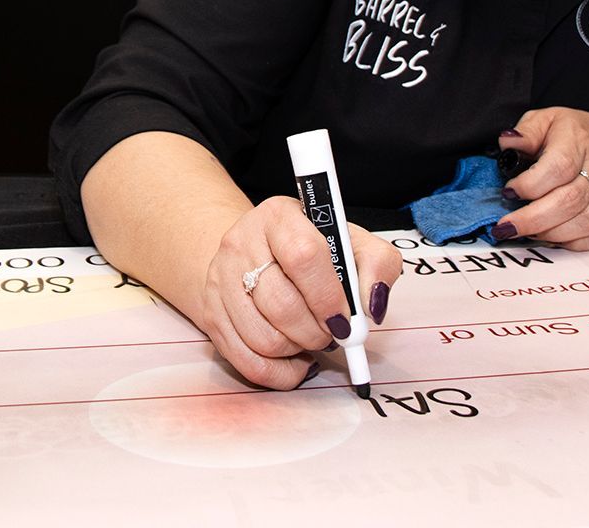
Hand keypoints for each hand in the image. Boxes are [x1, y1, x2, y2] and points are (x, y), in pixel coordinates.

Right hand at [196, 197, 401, 389]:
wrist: (257, 250)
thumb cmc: (312, 249)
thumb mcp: (351, 243)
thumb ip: (378, 265)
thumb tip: (373, 305)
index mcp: (278, 216)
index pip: (302, 255)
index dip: (327, 296)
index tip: (345, 319)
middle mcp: (241, 243)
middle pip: (280, 304)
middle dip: (316, 332)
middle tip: (332, 333)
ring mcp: (220, 279)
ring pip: (264, 339)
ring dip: (298, 350)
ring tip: (310, 337)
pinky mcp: (211, 313)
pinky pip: (248, 362)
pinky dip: (280, 372)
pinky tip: (294, 357)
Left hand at [494, 106, 588, 250]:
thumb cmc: (572, 133)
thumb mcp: (545, 119)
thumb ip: (525, 132)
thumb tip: (508, 144)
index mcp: (577, 141)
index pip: (559, 167)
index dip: (531, 184)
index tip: (509, 191)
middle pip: (570, 200)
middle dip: (533, 219)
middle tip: (507, 226)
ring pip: (587, 222)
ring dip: (552, 234)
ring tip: (526, 233)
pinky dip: (574, 243)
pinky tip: (551, 238)